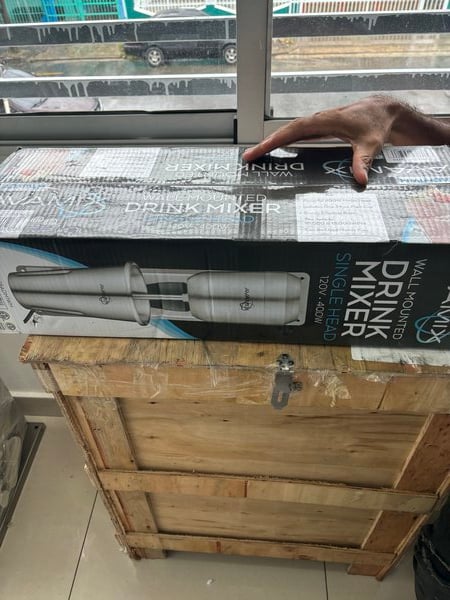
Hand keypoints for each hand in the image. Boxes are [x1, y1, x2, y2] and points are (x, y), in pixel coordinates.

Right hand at [243, 95, 449, 185]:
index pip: (292, 131)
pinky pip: (297, 135)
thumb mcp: (371, 144)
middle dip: (265, 145)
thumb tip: (359, 180)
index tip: (257, 151)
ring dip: (272, 143)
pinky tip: (277, 152)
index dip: (273, 141)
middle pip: (284, 132)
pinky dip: (284, 142)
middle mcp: (317, 121)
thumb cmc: (376, 123)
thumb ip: (363, 161)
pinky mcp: (320, 129)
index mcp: (324, 121)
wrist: (383, 110)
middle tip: (248, 159)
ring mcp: (317, 124)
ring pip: (289, 133)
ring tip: (255, 157)